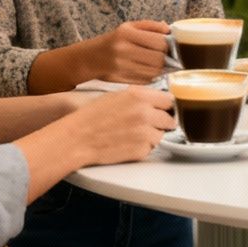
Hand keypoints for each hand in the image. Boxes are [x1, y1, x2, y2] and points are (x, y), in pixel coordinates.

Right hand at [56, 87, 175, 167]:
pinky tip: (127, 144)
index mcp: (139, 96)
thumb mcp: (116, 96)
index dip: (164, 107)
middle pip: (170, 119)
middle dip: (160, 123)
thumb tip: (158, 101)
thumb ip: (140, 97)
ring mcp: (145, 133)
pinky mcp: (142, 150)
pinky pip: (151, 149)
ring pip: (161, 135)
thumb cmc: (91, 117)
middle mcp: (145, 113)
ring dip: (152, 136)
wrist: (77, 139)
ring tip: (132, 135)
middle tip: (146, 125)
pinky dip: (142, 148)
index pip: (169, 100)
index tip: (161, 110)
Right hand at [88, 20, 171, 83]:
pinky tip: (145, 70)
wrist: (90, 58)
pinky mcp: (122, 80)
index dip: (167, 45)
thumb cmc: (114, 40)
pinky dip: (150, 76)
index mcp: (126, 33)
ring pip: (154, 72)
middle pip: (159, 59)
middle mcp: (123, 50)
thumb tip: (169, 29)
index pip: (160, 42)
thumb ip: (151, 26)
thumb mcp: (129, 27)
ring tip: (154, 63)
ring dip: (159, 69)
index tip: (167, 45)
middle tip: (163, 56)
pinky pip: (146, 80)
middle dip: (164, 58)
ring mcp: (122, 66)